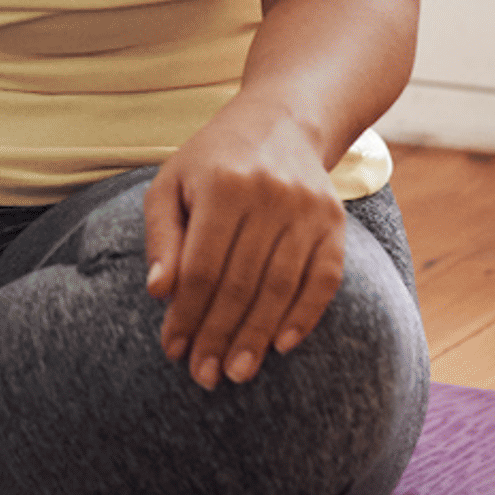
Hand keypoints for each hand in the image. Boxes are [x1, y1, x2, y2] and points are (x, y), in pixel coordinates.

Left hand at [139, 100, 347, 390]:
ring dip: (258, 337)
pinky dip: (304, 315)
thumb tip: (159, 292)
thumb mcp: (172, 182)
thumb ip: (162, 236)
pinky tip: (281, 345)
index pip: (202, 267)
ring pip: (280, 287)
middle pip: (241, 283)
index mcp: (222, 184)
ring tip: (238, 372)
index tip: (173, 350)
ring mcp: (307, 209)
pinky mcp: (334, 221)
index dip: (186, 314)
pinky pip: (324, 279)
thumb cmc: (214, 159)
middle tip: (205, 376)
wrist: (282, 119)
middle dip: (219, 336)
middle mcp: (269, 195)